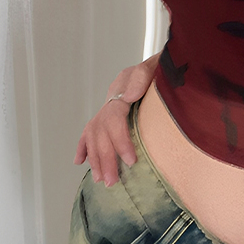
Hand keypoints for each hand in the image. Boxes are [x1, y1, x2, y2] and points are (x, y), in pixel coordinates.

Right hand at [73, 53, 159, 186]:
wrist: (164, 62)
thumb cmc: (162, 67)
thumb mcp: (155, 67)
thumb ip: (142, 78)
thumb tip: (128, 96)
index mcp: (122, 89)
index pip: (114, 118)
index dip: (120, 141)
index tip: (130, 161)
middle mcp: (112, 98)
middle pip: (101, 131)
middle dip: (105, 158)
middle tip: (112, 181)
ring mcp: (110, 105)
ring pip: (95, 134)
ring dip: (95, 158)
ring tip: (100, 180)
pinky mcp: (113, 111)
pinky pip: (92, 129)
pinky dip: (84, 145)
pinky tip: (79, 161)